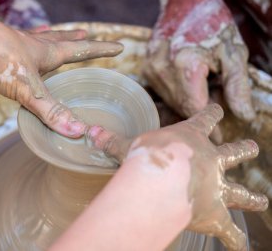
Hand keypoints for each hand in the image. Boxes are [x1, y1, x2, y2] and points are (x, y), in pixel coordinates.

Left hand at [0, 18, 122, 136]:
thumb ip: (51, 110)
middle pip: (64, 41)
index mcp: (47, 52)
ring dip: (56, 39)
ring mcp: (17, 45)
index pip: (82, 50)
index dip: (101, 49)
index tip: (119, 46)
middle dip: (80, 41)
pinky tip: (25, 40)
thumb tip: (77, 131)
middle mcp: (35, 46)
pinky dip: (28, 42)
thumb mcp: (27, 88)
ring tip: (63, 35)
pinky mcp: (0, 49)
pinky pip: (21, 44)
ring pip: (42, 40)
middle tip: (90, 36)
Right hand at [88, 104, 267, 250]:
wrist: (164, 181)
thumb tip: (90, 131)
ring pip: (240, 191)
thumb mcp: (129, 146)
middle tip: (253, 146)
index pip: (206, 118)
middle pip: (234, 152)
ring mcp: (217, 187)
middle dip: (243, 149)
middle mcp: (212, 160)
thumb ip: (112, 141)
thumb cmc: (149, 157)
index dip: (211, 113)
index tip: (217, 109)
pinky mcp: (216, 213)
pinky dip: (235, 239)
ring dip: (252, 197)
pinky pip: (230, 230)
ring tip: (263, 200)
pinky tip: (242, 246)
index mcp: (192, 138)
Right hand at [145, 0, 253, 120]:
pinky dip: (176, 92)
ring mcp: (151, 68)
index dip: (207, 125)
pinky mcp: (146, 66)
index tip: (218, 137)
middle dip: (198, 112)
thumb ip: (237, 86)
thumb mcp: (233, 53)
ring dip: (186, 102)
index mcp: (186, 66)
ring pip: (170, 99)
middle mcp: (163, 69)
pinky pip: (162, 90)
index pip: (195, 108)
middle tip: (214, 112)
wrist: (186, 1)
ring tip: (201, 91)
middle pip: (181, 105)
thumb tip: (243, 116)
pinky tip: (186, 83)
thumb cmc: (213, 24)